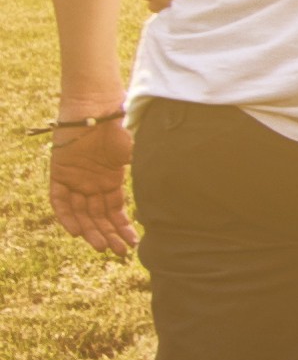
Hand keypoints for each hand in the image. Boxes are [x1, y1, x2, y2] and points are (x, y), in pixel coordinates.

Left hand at [46, 114, 135, 258]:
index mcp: (112, 179)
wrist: (99, 106)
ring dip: (90, 231)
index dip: (122, 227)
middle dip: (109, 235)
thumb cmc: (123, 126)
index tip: (133, 242)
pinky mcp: (60, 173)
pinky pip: (60, 200)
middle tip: (118, 253)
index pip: (115, 210)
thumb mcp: (140, 153)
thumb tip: (174, 191)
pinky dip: (66, 216)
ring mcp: (76, 179)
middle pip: (98, 216)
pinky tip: (77, 231)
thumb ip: (148, 172)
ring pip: (81, 213)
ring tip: (102, 247)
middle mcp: (93, 183)